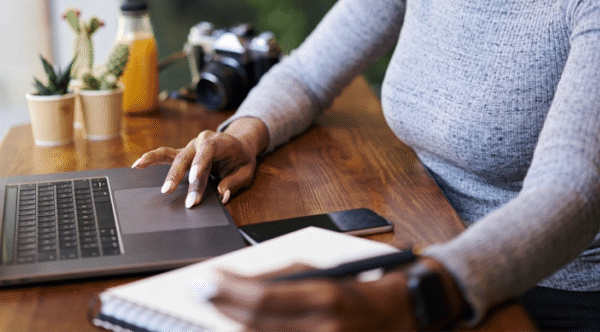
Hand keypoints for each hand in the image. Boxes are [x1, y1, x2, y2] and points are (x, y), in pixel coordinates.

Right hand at [131, 117, 268, 207]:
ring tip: (151, 179)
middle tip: (170, 191)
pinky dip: (151, 159)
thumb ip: (234, 182)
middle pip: (187, 157)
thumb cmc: (242, 158)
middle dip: (178, 175)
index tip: (193, 179)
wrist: (239, 144)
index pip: (208, 150)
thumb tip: (222, 195)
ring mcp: (190, 146)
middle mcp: (202, 141)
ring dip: (165, 171)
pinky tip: (138, 166)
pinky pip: (165, 155)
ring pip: (174, 156)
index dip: (199, 164)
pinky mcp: (183, 153)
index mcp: (219, 141)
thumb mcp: (246, 171)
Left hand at [207, 265, 416, 331]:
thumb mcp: (324, 272)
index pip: (264, 297)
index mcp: (326, 297)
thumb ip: (283, 277)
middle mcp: (324, 328)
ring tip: (213, 309)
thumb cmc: (360, 289)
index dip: (229, 291)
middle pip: (257, 324)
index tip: (205, 280)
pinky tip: (239, 327)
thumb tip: (240, 282)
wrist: (402, 316)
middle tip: (198, 292)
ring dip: (232, 325)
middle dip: (222, 307)